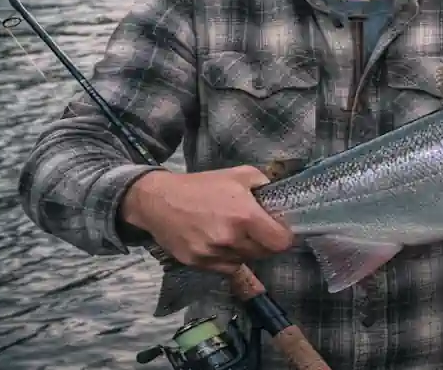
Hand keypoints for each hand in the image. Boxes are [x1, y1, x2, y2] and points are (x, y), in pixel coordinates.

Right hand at [120, 165, 293, 273]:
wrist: (159, 201)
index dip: (284, 236)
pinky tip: (219, 241)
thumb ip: (265, 186)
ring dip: (245, 250)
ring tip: (232, 232)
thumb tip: (280, 200)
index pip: (280, 242)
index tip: (279, 230)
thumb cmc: (201, 186)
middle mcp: (230, 239)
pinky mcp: (199, 264)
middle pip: (264, 253)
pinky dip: (228, 258)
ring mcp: (213, 254)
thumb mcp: (239, 174)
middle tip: (255, 228)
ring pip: (245, 260)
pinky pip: (226, 267)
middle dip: (264, 242)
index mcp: (244, 216)